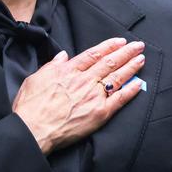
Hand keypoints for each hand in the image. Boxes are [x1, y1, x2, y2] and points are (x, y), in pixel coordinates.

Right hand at [12, 38, 145, 154]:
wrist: (34, 129)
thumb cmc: (30, 107)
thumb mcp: (35, 78)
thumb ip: (52, 66)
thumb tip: (63, 56)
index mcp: (69, 71)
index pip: (94, 54)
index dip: (109, 46)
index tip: (120, 41)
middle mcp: (84, 80)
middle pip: (109, 62)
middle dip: (126, 52)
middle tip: (138, 45)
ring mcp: (94, 96)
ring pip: (117, 77)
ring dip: (131, 66)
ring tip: (141, 59)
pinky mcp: (100, 113)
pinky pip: (119, 99)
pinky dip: (131, 90)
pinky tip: (139, 84)